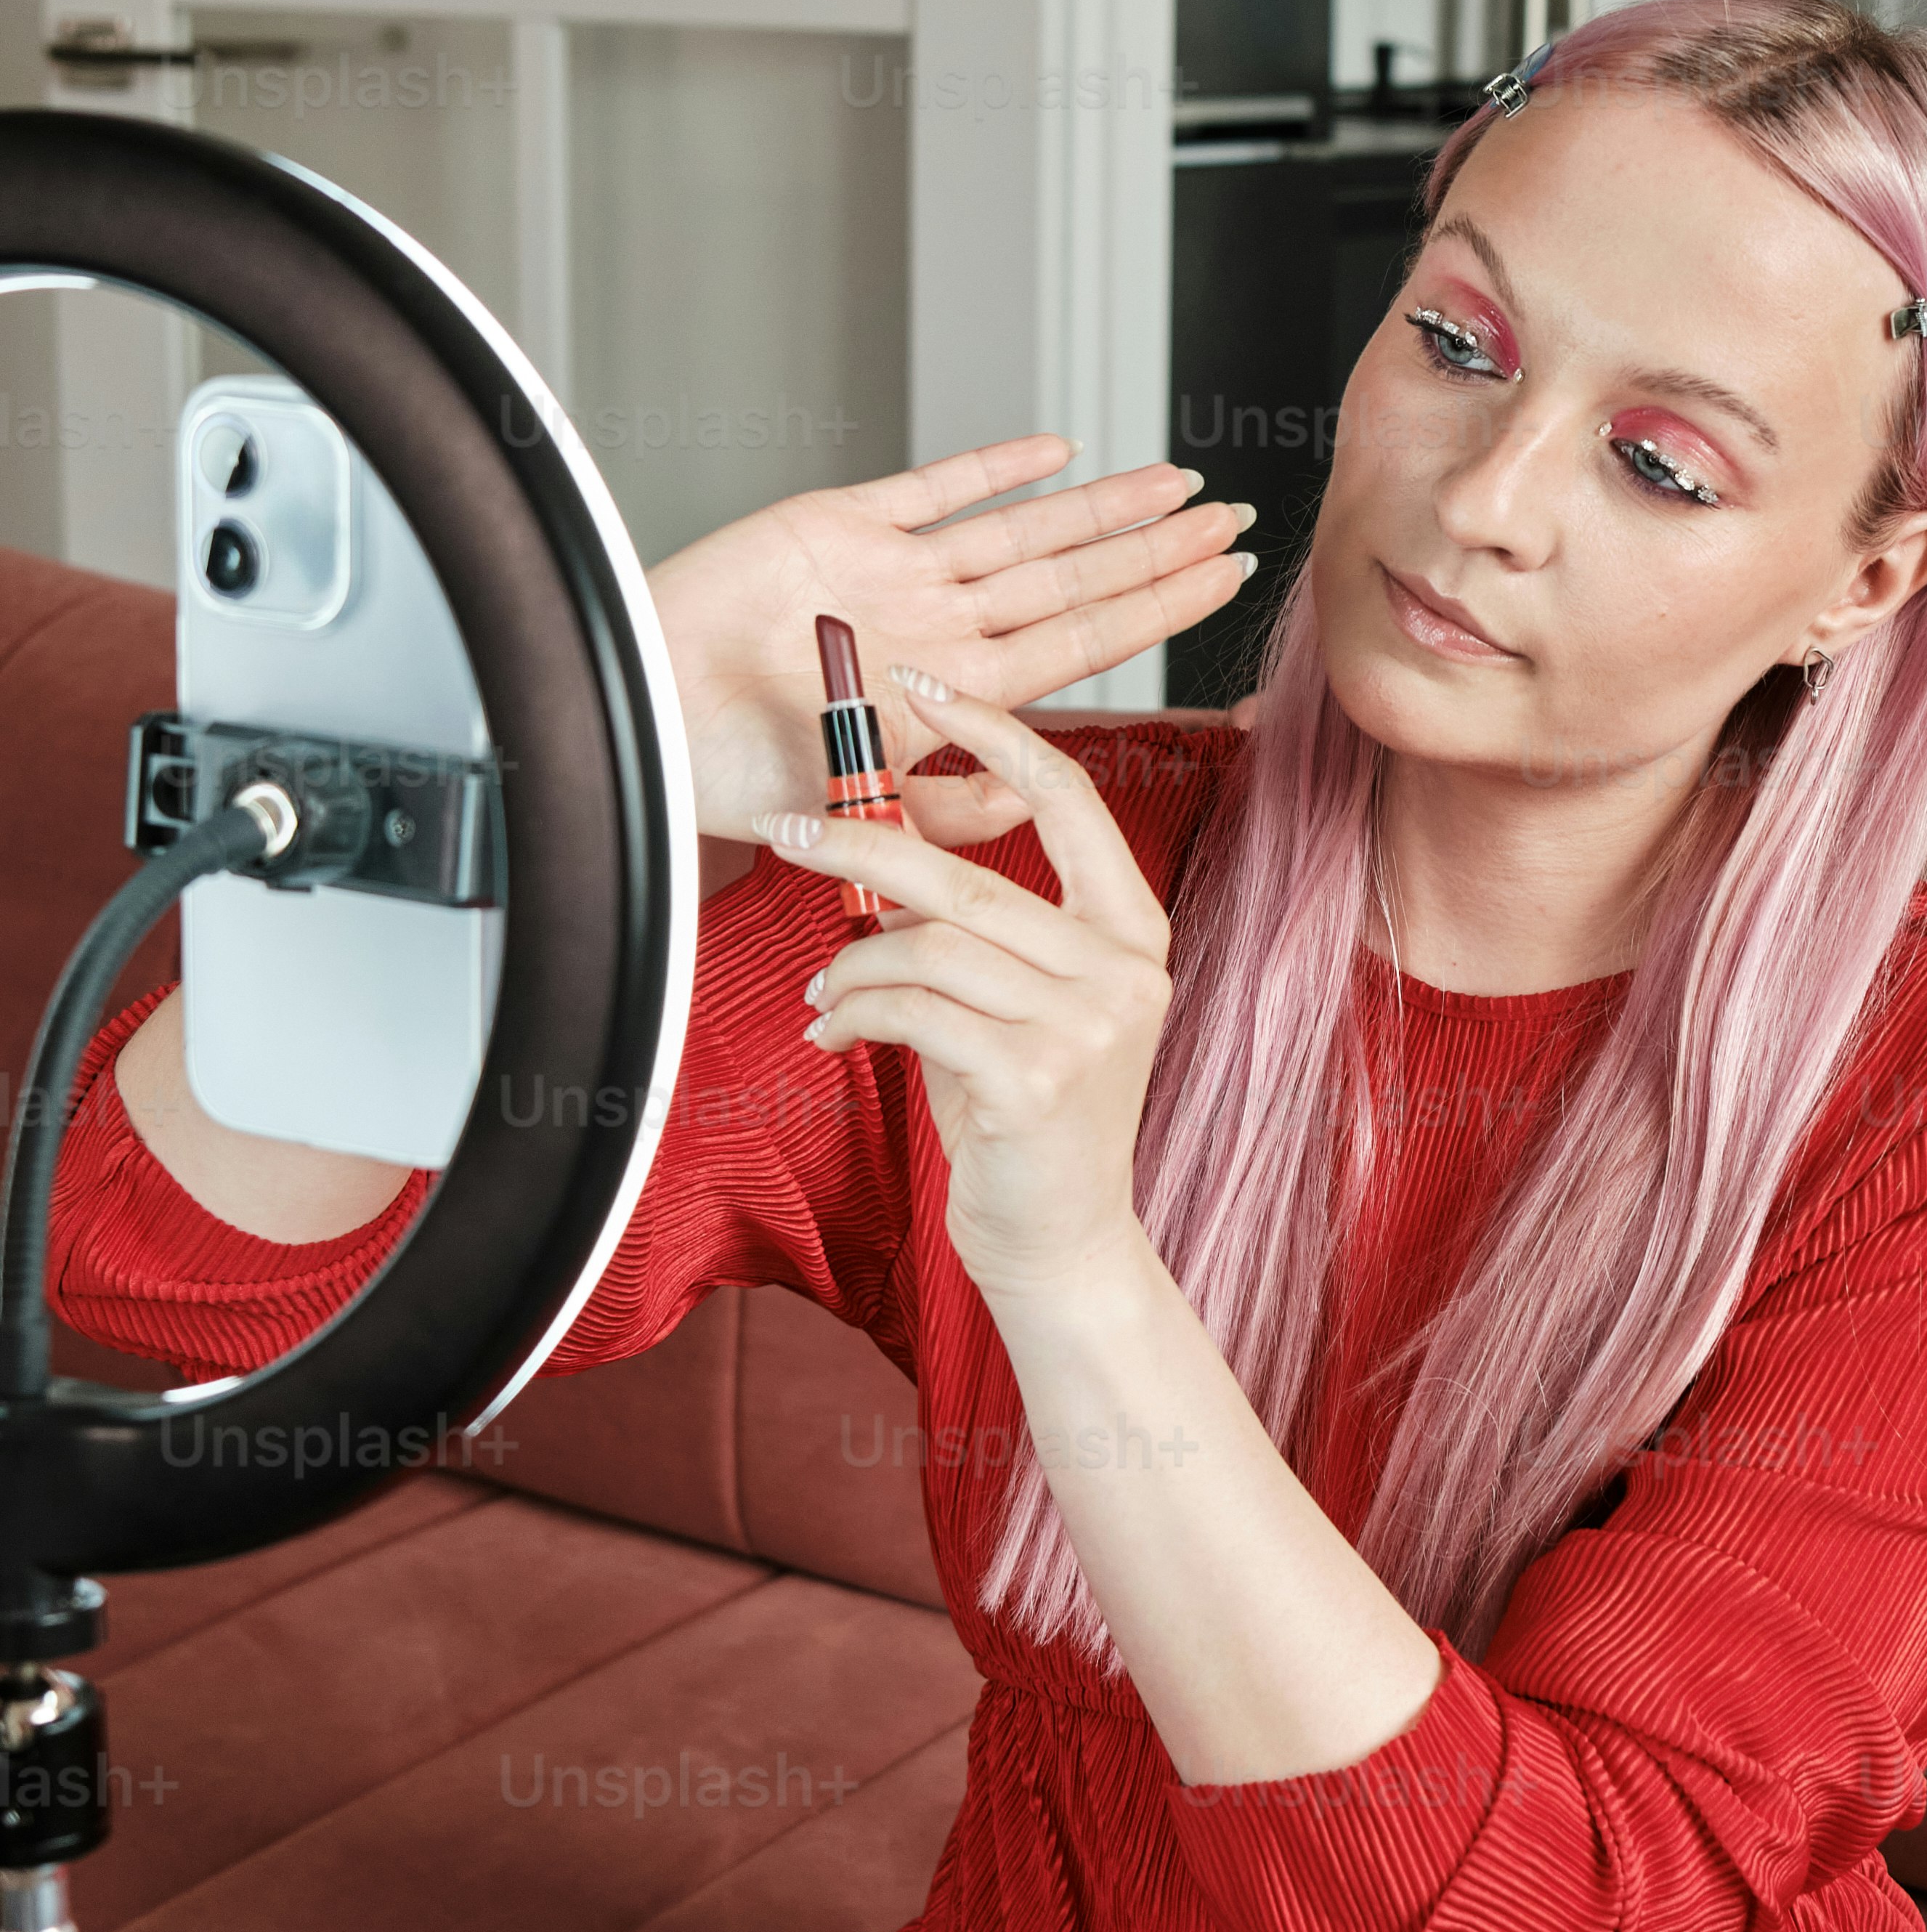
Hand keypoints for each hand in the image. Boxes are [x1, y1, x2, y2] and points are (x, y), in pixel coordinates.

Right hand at [650, 435, 1257, 841]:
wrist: (638, 718)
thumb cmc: (726, 769)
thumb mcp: (851, 805)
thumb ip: (940, 805)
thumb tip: (1023, 802)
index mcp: (950, 690)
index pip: (1082, 639)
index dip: (1156, 606)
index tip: (1223, 581)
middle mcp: (937, 625)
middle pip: (1072, 578)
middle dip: (1156, 549)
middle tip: (1235, 521)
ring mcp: (895, 571)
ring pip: (1022, 530)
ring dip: (1101, 507)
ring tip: (1177, 483)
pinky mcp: (839, 523)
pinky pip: (933, 488)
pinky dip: (994, 468)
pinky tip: (1059, 451)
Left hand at [768, 665, 1172, 1307]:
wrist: (1064, 1242)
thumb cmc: (1028, 1119)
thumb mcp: (1015, 1006)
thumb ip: (973, 931)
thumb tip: (879, 849)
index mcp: (1132, 931)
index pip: (1070, 800)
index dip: (996, 734)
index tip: (923, 689)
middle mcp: (1123, 968)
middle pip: (970, 877)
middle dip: (863, 846)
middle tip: (788, 830)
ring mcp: (1087, 1025)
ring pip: (930, 949)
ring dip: (853, 965)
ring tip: (823, 995)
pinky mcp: (1034, 1079)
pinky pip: (914, 1011)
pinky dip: (857, 1014)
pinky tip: (835, 1034)